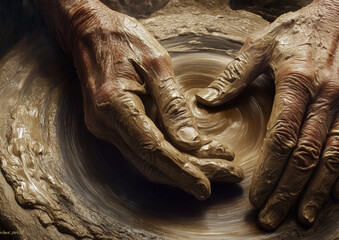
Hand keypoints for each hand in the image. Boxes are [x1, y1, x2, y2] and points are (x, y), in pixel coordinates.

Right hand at [69, 6, 242, 199]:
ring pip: (147, 160)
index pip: (152, 149)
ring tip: (219, 167)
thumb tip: (190, 143)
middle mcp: (105, 124)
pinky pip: (142, 149)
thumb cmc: (124, 40)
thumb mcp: (157, 63)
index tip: (205, 187)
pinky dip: (169, 156)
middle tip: (227, 175)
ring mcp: (106, 128)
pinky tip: (195, 155)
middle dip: (191, 173)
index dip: (180, 171)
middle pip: (152, 162)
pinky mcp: (112, 127)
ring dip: (183, 168)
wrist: (90, 33)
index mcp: (114, 104)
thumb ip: (172, 104)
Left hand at [196, 3, 338, 228]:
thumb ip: (234, 75)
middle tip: (272, 217)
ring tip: (301, 217)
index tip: (257, 195)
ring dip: (316, 191)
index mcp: (296, 81)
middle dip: (288, 191)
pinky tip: (334, 195)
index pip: (282, 136)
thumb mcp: (262, 44)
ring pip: (333, 157)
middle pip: (306, 154)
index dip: (269, 170)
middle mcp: (325, 96)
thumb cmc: (300, 30)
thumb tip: (206, 100)